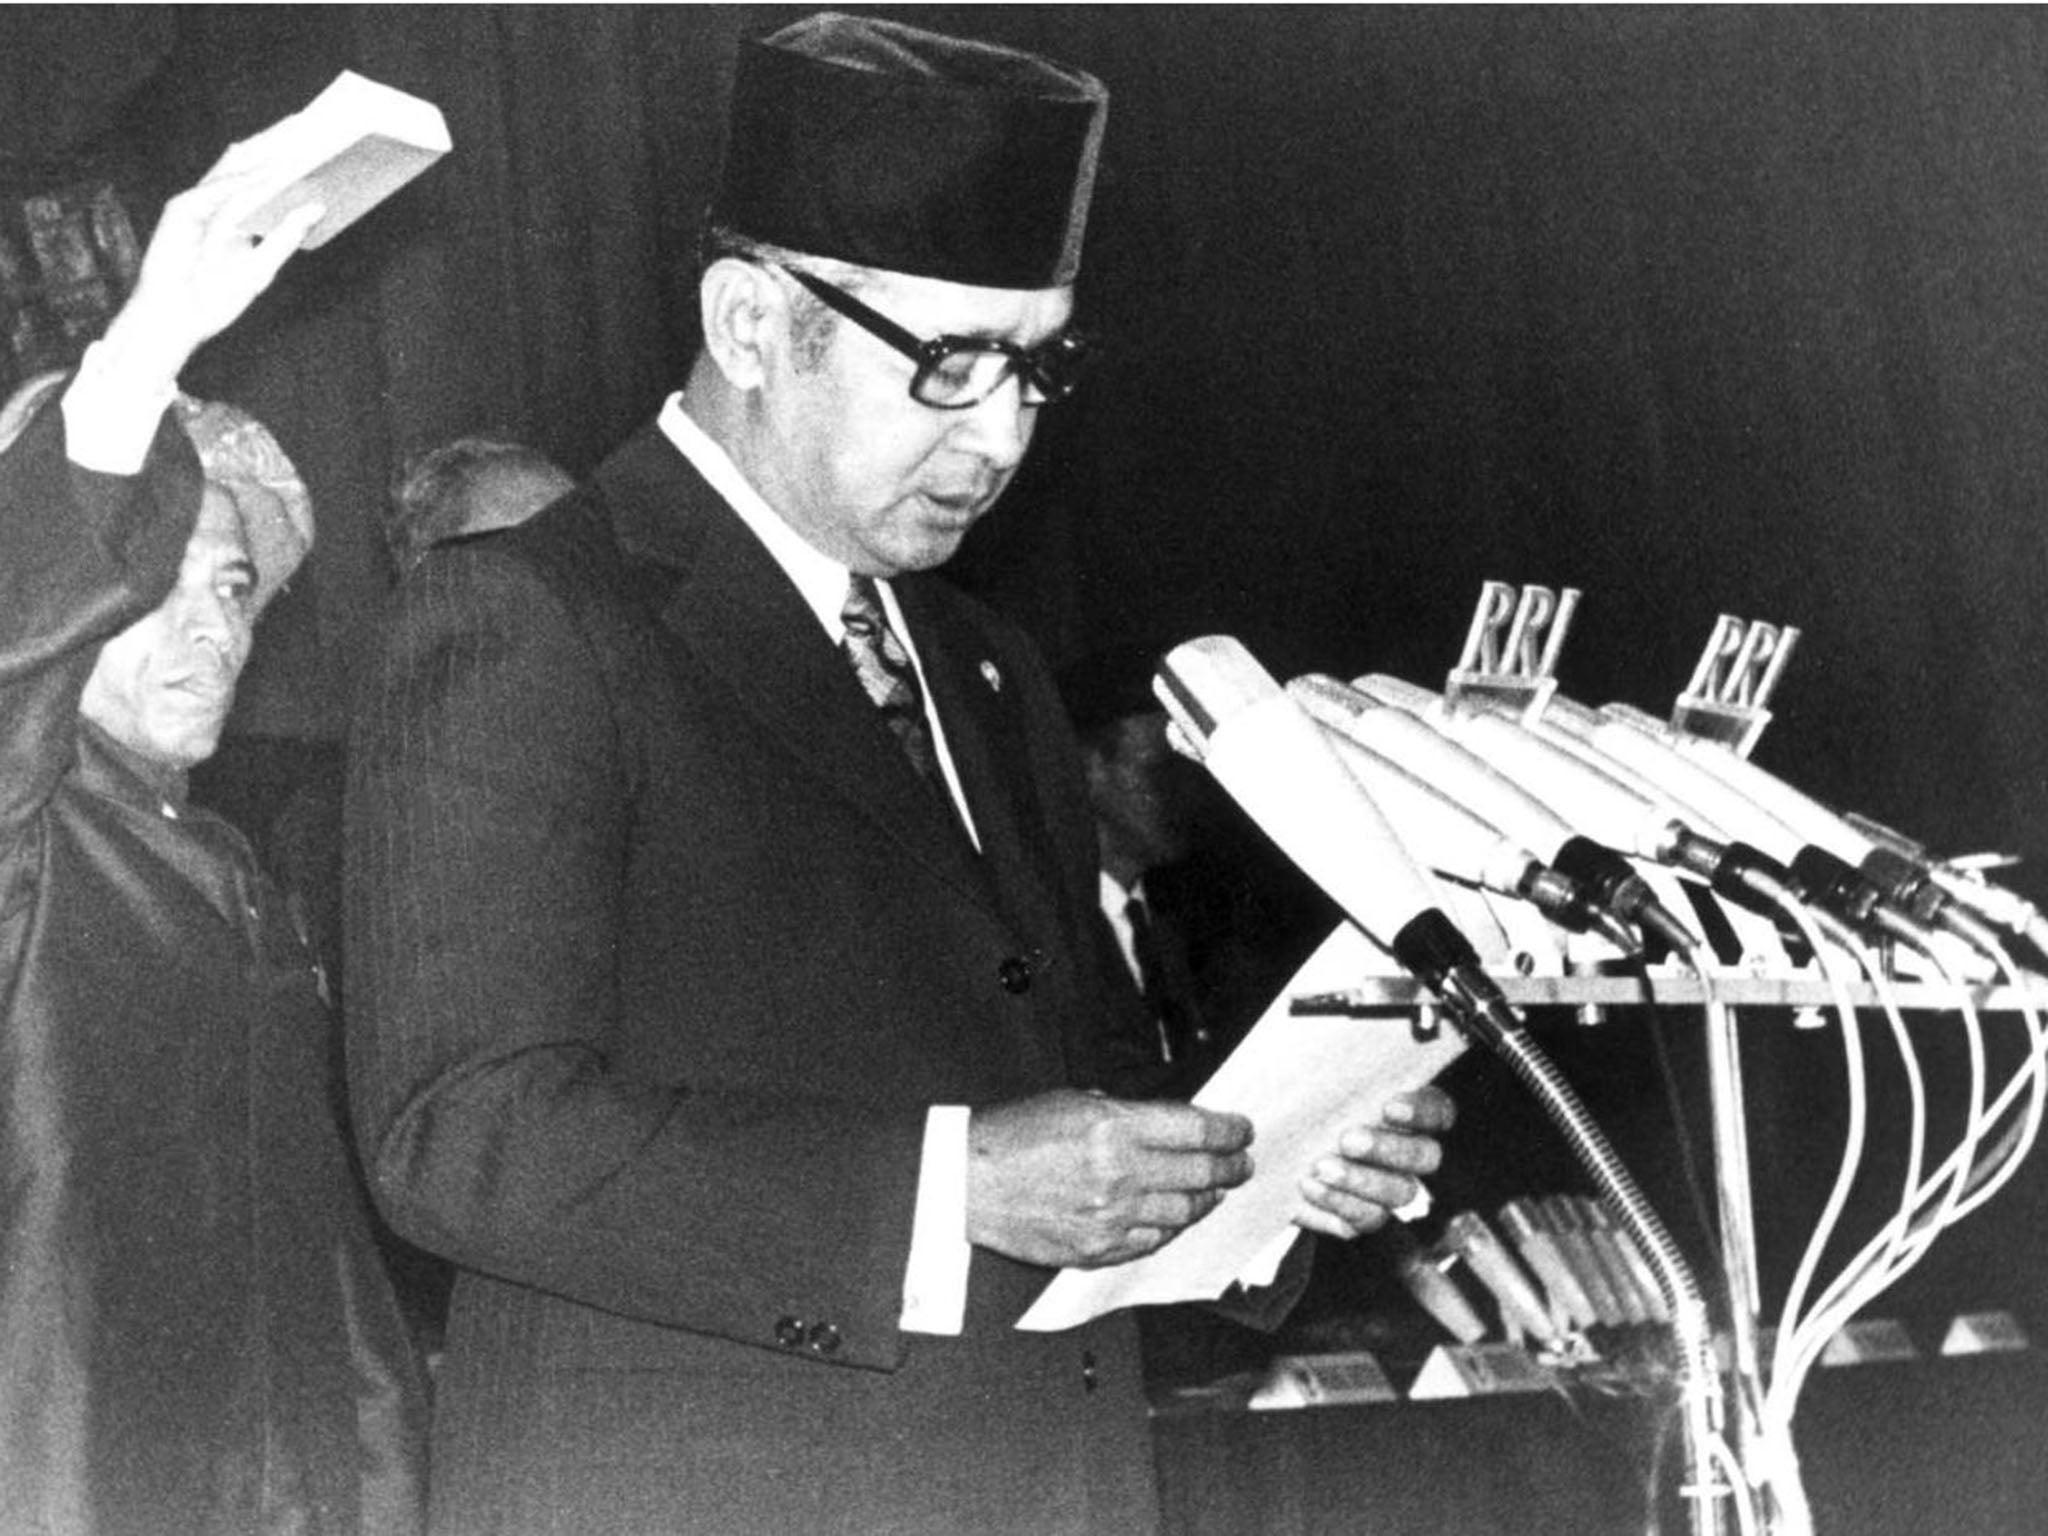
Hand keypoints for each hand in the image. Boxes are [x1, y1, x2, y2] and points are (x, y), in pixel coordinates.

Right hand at [95, 122, 326, 382]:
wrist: (175, 321)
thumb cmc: (214, 298)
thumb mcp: (261, 268)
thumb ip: (285, 237)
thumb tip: (317, 206)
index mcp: (234, 214)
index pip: (261, 178)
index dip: (285, 158)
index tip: (318, 141)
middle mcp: (215, 203)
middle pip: (247, 165)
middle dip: (275, 144)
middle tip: (308, 123)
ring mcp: (196, 204)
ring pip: (232, 170)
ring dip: (262, 153)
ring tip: (293, 138)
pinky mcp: (180, 210)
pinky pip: (215, 191)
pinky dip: (241, 181)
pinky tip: (266, 174)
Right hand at [966, 1089, 1253, 1268]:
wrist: (966, 1183)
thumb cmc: (1012, 1136)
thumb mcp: (1072, 1101)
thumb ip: (1124, 1113)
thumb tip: (1168, 1124)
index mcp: (1113, 1127)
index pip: (1196, 1131)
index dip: (1229, 1131)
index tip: (1241, 1130)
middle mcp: (1119, 1174)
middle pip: (1200, 1173)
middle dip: (1230, 1166)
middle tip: (1241, 1163)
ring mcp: (1111, 1218)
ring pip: (1183, 1212)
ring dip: (1206, 1199)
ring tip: (1214, 1190)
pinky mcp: (1098, 1249)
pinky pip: (1152, 1241)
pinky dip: (1171, 1227)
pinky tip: (1175, 1215)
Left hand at [1294, 1086, 1455, 1240]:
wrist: (1281, 1149)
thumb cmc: (1309, 1107)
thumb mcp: (1322, 1084)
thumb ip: (1339, 1077)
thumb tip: (1333, 1062)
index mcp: (1411, 1112)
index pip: (1437, 1112)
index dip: (1421, 1112)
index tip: (1389, 1107)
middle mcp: (1411, 1153)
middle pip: (1425, 1156)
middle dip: (1387, 1149)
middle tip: (1347, 1140)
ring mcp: (1392, 1189)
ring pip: (1399, 1191)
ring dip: (1360, 1180)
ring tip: (1321, 1166)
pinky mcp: (1366, 1216)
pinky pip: (1365, 1217)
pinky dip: (1337, 1202)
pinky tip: (1310, 1186)